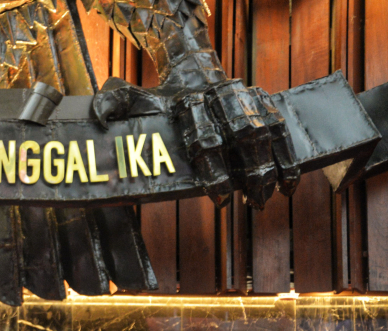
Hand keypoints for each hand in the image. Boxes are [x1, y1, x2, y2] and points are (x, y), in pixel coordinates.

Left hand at [93, 77, 299, 208]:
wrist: (191, 71)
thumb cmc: (160, 99)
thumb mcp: (131, 98)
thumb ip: (112, 105)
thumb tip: (99, 117)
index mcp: (190, 103)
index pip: (205, 140)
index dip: (214, 172)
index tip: (218, 198)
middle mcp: (221, 98)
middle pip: (241, 137)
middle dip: (249, 173)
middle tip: (250, 202)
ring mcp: (245, 98)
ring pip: (264, 134)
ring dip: (269, 168)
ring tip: (265, 198)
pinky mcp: (263, 100)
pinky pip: (281, 129)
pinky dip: (286, 156)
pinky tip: (288, 184)